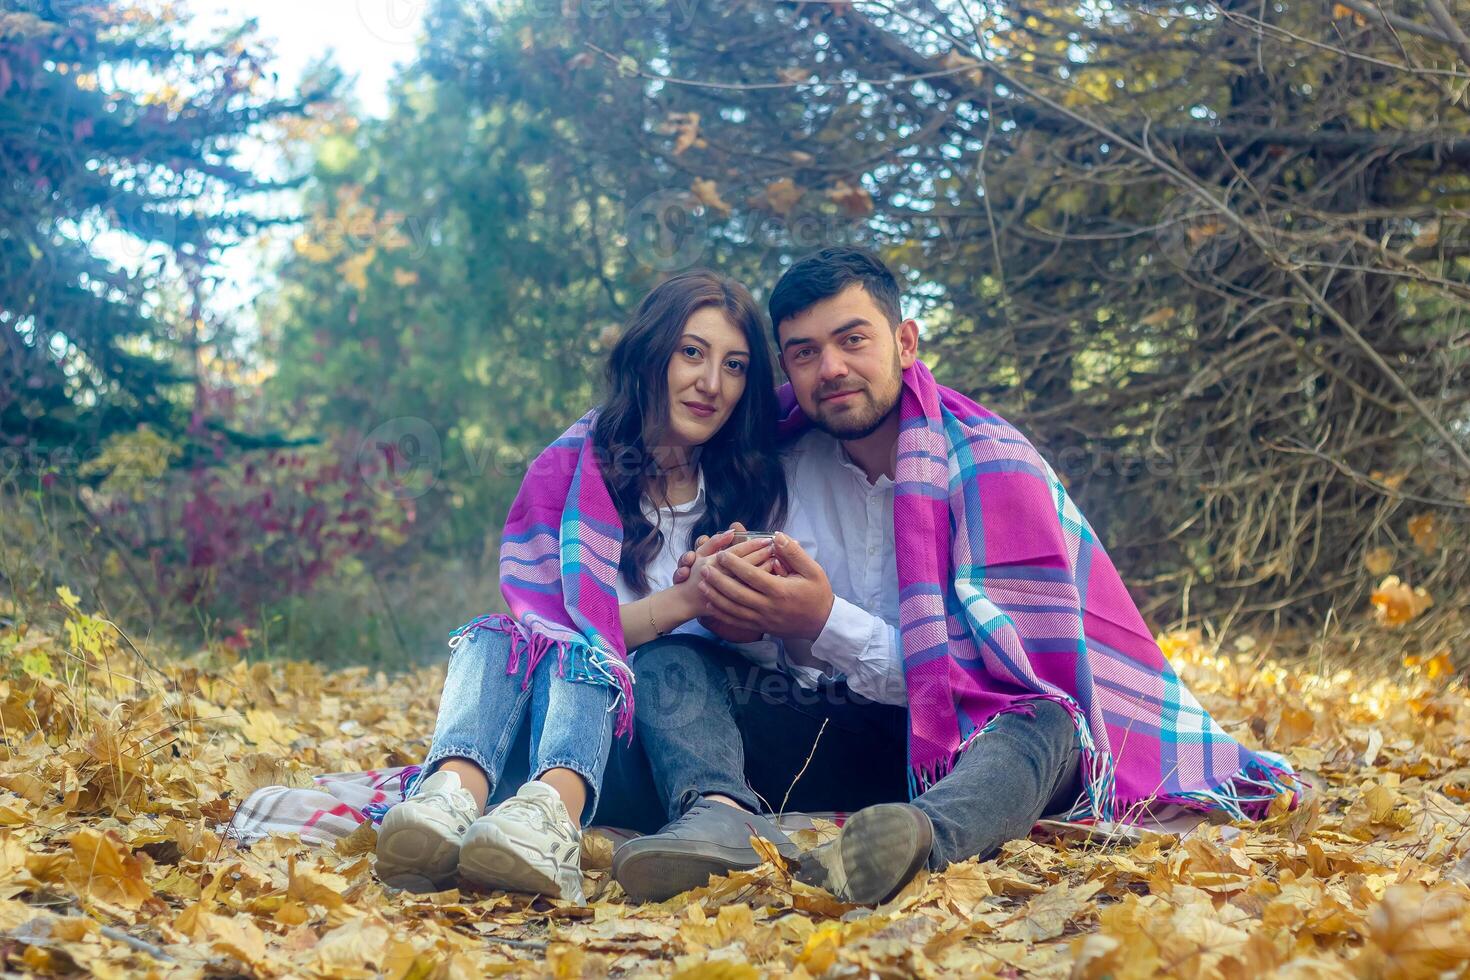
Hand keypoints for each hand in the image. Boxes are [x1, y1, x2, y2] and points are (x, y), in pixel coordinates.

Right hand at [671, 528, 773, 621]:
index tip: (767, 539)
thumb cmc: (691, 575)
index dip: (753, 544)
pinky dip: (759, 587)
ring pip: (749, 580)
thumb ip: (715, 542)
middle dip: (763, 555)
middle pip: (746, 564)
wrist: (684, 603)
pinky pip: (749, 594)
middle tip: (777, 549)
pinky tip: (770, 581)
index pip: (737, 551)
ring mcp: (724, 592)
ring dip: (764, 570)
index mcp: (712, 562)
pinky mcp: (730, 605)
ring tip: (777, 562)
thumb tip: (732, 530)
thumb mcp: (700, 555)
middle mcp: (719, 577)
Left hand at [698, 533, 832, 640]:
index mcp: (781, 591)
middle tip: (705, 568)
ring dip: (716, 597)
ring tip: (702, 584)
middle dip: (719, 581)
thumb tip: (777, 537)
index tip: (722, 554)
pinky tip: (710, 605)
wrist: (821, 623)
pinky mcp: (760, 627)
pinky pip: (737, 621)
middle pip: (737, 594)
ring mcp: (763, 619)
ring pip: (733, 609)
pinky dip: (721, 614)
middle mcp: (769, 607)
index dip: (735, 565)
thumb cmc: (817, 593)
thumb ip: (794, 553)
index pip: (753, 577)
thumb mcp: (813, 570)